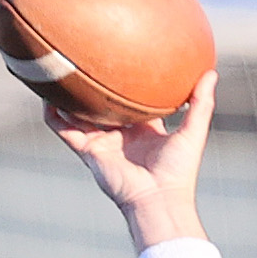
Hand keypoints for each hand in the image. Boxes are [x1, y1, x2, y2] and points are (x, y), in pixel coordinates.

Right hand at [43, 70, 217, 242]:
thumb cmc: (179, 172)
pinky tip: (45, 96)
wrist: (159, 199)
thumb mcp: (193, 131)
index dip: (124, 84)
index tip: (120, 60)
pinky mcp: (88, 151)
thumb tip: (211, 72)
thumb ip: (200, 103)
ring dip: (65, 96)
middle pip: (100, 105)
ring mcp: (101, 142)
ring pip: (77, 114)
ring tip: (55, 71)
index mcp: (141, 129)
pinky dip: (53, 115)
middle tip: (84, 57)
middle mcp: (118, 134)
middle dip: (91, 87)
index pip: (129, 101)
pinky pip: (64, 130)